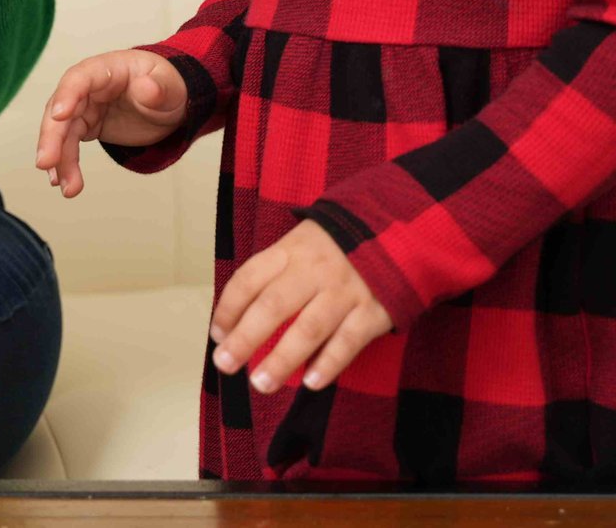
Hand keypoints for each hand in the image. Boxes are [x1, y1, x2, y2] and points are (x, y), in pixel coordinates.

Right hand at [34, 48, 189, 196]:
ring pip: (61, 130)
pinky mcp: (86, 125)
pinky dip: (65, 163)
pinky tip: (63, 182)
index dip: (67, 94)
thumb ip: (158, 89)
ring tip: (67, 187)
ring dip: (59, 158)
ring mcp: (85, 106)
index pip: (80, 77)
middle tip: (46, 162)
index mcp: (108, 68)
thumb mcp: (171, 87)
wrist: (167, 104)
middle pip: (61, 106)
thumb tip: (146, 88)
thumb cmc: (167, 87)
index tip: (59, 115)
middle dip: (52, 135)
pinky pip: (68, 143)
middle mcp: (90, 86)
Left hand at [208, 219, 394, 394]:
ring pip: (308, 329)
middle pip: (273, 305)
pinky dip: (328, 363)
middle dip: (245, 338)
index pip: (249, 278)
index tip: (217, 335)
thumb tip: (238, 319)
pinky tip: (310, 382)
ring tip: (260, 384)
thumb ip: (275, 275)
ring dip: (282, 359)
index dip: (229, 308)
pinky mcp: (374, 310)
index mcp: (291, 251)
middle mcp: (315, 270)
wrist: (398, 230)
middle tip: (225, 364)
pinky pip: (348, 341)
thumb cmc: (336, 248)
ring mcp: (345, 291)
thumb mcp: (301, 245)